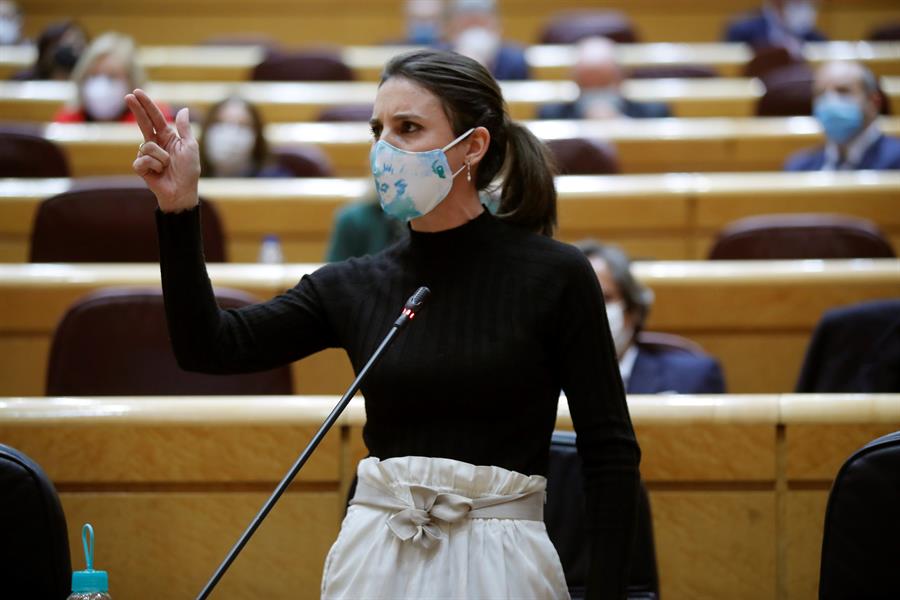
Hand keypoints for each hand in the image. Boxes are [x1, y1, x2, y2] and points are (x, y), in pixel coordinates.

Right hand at [126, 88, 200, 212]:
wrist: (182, 192)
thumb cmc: (188, 171)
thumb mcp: (190, 147)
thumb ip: (184, 129)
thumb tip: (183, 109)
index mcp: (167, 137)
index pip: (155, 118)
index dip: (147, 105)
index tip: (137, 92)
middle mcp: (155, 143)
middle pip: (143, 123)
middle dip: (136, 109)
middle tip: (128, 95)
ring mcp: (146, 154)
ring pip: (147, 145)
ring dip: (160, 157)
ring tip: (166, 167)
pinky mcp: (140, 166)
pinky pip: (143, 159)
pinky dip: (154, 166)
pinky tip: (158, 173)